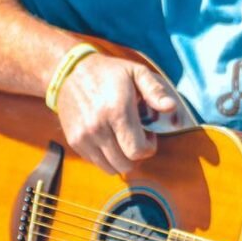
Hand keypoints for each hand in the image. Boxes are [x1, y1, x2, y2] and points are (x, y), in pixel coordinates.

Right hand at [55, 55, 176, 174]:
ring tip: (124, 139)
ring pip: (110, 168)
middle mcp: (98, 127)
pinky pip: (96, 163)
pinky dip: (106, 157)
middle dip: (137, 155)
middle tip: (138, 137)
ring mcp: (83, 136)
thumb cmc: (109, 72)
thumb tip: (171, 107)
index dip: (149, 147)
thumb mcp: (136, 72)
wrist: (70, 72)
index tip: (149, 134)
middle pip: (125, 164)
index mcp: (117, 111)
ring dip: (122, 159)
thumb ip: (155, 91)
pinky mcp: (74, 141)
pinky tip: (110, 139)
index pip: (137, 150)